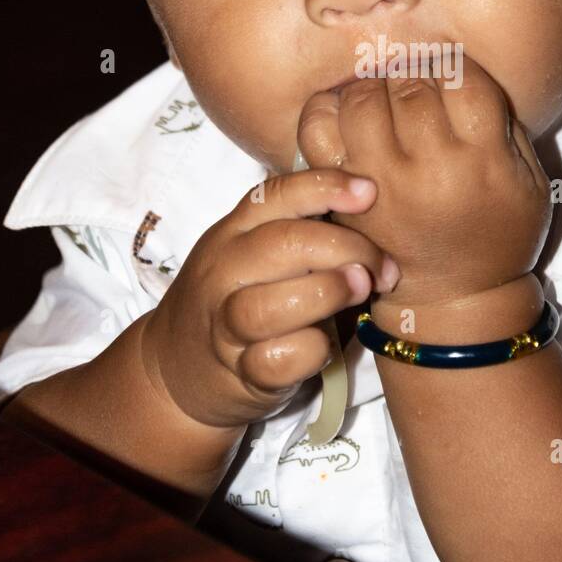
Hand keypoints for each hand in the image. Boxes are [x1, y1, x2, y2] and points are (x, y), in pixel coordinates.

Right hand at [139, 168, 398, 427]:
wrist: (180, 368)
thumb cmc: (245, 299)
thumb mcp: (260, 254)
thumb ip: (303, 230)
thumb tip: (373, 210)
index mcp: (234, 232)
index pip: (275, 194)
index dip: (325, 186)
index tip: (369, 192)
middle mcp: (223, 271)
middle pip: (281, 245)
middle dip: (345, 248)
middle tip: (381, 267)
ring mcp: (225, 325)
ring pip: (267, 306)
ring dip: (326, 294)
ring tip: (361, 293)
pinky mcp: (239, 374)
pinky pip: (275, 360)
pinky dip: (310, 350)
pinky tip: (327, 344)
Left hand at [296, 56, 552, 310]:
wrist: (456, 298)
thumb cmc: (500, 234)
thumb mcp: (531, 180)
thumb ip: (504, 124)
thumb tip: (460, 75)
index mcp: (483, 160)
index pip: (461, 79)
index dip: (454, 69)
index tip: (452, 80)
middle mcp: (430, 169)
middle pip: (410, 85)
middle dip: (415, 76)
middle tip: (419, 90)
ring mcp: (382, 183)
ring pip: (363, 99)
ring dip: (374, 88)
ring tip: (386, 100)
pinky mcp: (345, 196)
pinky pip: (318, 132)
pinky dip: (326, 110)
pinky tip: (348, 114)